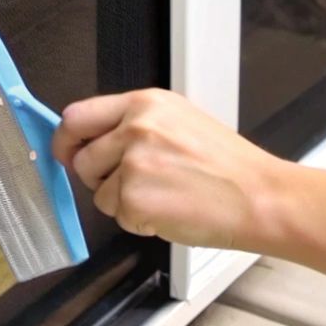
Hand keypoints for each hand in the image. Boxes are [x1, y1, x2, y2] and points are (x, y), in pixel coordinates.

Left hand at [52, 88, 292, 249]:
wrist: (259, 196)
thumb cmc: (228, 167)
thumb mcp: (180, 123)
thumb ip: (134, 125)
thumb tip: (91, 140)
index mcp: (146, 103)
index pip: (78, 115)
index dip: (66, 140)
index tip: (66, 152)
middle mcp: (136, 127)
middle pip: (81, 159)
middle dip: (100, 178)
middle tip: (137, 184)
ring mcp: (134, 163)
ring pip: (99, 193)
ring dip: (124, 203)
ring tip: (165, 195)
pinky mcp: (135, 198)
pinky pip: (118, 217)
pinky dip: (140, 222)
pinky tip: (170, 211)